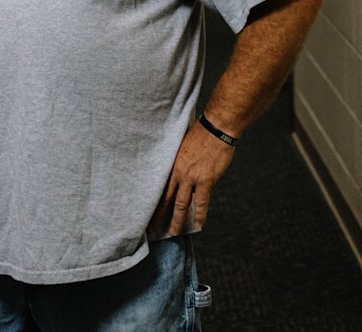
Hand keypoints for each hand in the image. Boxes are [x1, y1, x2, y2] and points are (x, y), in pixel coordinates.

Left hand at [148, 120, 234, 236]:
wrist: (216, 128)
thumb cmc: (201, 133)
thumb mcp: (182, 144)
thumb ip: (178, 159)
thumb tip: (176, 169)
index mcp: (171, 163)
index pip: (158, 186)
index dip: (152, 201)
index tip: (145, 211)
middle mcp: (178, 172)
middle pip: (165, 198)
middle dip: (159, 215)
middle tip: (152, 229)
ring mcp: (191, 177)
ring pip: (180, 203)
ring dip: (176, 220)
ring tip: (173, 233)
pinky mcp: (205, 180)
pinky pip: (202, 202)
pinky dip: (200, 214)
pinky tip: (198, 225)